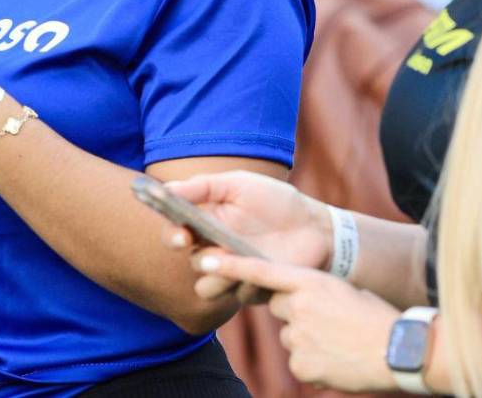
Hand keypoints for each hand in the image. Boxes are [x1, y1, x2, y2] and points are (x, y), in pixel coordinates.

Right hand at [162, 171, 331, 301]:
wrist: (314, 225)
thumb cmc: (275, 200)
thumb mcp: (239, 184)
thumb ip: (204, 186)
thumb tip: (168, 188)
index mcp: (207, 224)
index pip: (176, 235)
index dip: (172, 236)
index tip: (182, 235)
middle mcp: (215, 251)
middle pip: (192, 263)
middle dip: (199, 259)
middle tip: (215, 252)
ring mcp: (234, 273)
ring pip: (208, 288)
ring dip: (220, 276)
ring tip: (239, 260)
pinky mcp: (253, 290)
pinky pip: (239, 296)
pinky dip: (248, 282)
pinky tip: (266, 267)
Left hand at [196, 252, 400, 392]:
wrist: (398, 350)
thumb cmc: (374, 316)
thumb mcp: (343, 291)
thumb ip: (312, 293)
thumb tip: (294, 307)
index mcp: (311, 281)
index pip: (262, 271)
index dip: (231, 266)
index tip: (205, 262)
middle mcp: (299, 306)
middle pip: (280, 307)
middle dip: (296, 312)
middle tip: (329, 320)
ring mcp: (299, 337)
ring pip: (290, 335)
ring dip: (308, 339)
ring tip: (339, 341)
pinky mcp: (301, 364)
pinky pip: (299, 361)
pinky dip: (314, 362)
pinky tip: (337, 359)